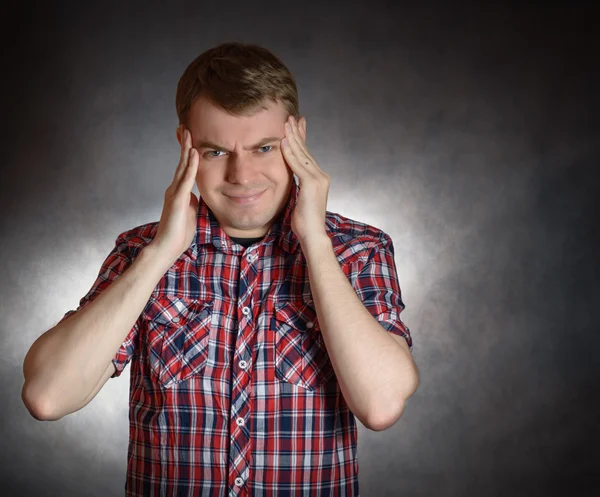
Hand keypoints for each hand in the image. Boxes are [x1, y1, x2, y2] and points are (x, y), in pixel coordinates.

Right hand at [149, 125, 198, 265]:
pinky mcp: (177, 199)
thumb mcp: (189, 213)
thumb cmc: (178, 233)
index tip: (189, 138)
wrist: (167, 247)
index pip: (184, 168)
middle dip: (184, 143)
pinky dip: (190, 165)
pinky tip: (194, 154)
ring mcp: (175, 193)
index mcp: (178, 192)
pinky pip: (186, 179)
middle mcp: (174, 189)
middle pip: (181, 162)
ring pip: (182, 166)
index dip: (187, 152)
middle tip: (186, 126)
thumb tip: (196, 196)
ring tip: (189, 132)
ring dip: (187, 149)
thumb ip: (192, 202)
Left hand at [281, 115, 329, 243]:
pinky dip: (290, 152)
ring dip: (293, 137)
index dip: (301, 140)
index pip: (307, 155)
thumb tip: (291, 183)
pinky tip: (283, 141)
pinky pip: (298, 164)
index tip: (296, 126)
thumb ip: (298, 187)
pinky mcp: (311, 184)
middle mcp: (321, 175)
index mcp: (318, 179)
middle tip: (290, 117)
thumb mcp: (300, 200)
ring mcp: (318, 179)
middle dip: (297, 133)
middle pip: (306, 150)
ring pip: (302, 154)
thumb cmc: (305, 223)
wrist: (313, 235)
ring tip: (285, 123)